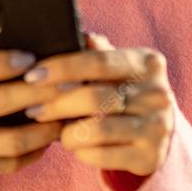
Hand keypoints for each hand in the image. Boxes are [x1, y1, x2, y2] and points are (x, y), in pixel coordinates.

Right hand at [0, 49, 67, 190]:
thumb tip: (23, 55)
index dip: (5, 62)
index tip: (31, 57)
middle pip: (0, 102)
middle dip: (38, 91)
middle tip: (65, 82)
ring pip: (11, 140)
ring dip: (44, 128)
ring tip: (62, 114)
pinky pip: (8, 163)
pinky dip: (34, 151)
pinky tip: (47, 139)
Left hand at [20, 32, 175, 177]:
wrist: (158, 132)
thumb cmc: (124, 91)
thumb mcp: (118, 68)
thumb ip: (97, 52)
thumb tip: (75, 34)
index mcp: (147, 63)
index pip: (98, 61)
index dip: (62, 67)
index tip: (32, 75)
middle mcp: (158, 93)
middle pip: (94, 97)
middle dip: (57, 104)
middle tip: (34, 109)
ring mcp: (157, 127)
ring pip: (97, 130)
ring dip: (67, 132)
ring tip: (54, 130)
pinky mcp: (151, 156)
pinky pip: (102, 156)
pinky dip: (81, 151)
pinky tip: (76, 145)